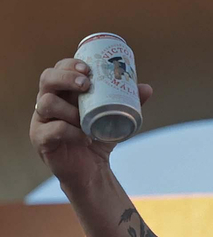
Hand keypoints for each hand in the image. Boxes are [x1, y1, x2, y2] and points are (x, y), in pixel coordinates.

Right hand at [30, 58, 152, 187]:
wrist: (91, 171)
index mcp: (62, 94)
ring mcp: (41, 120)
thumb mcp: (114, 119)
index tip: (88, 69)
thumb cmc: (98, 139)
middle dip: (66, 77)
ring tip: (86, 120)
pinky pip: (52, 129)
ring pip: (47, 103)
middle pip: (47, 79)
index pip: (59, 70)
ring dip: (70, 109)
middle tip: (86, 84)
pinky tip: (86, 137)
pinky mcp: (40, 138)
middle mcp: (47, 102)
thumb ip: (128, 103)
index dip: (70, 65)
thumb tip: (147, 88)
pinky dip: (72, 132)